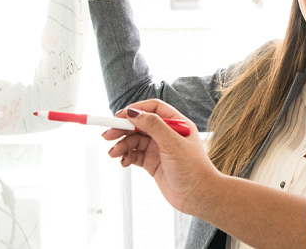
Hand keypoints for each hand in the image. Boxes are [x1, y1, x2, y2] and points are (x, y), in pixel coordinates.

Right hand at [103, 99, 219, 213]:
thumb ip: (153, 126)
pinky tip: (123, 162)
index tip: (119, 116)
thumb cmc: (193, 169)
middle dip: (122, 129)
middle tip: (107, 136)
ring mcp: (159, 149)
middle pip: (140, 124)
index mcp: (177, 124)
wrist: (199, 197)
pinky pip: (135, 155)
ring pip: (135, 141)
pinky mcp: (153, 163)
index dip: (135, 110)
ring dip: (122, 145)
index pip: (153, 109)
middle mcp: (168, 134)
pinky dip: (127, 156)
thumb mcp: (172, 143)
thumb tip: (133, 112)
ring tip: (113, 154)